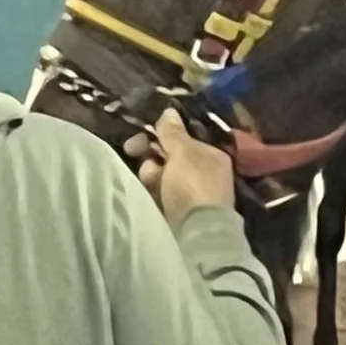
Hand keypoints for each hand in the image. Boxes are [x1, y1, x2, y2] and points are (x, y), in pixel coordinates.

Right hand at [133, 111, 238, 225]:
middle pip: (166, 157)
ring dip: (150, 174)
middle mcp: (202, 172)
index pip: (179, 139)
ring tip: (152, 182)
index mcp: (210, 155)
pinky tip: (150, 195)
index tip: (136, 140)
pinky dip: (152, 192)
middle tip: (135, 154)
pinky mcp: (178, 210)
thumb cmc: (193, 186)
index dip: (157, 136)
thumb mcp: (184, 153)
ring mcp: (190, 192)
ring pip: (159, 175)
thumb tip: (169, 111)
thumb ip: (173, 133)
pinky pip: (158, 193)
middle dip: (151, 157)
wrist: (197, 233)